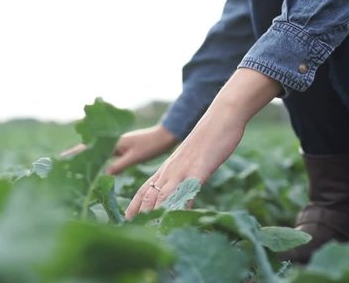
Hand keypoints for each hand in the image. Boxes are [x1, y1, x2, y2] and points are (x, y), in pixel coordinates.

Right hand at [61, 125, 177, 174]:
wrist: (165, 135)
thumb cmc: (151, 145)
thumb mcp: (134, 157)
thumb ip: (118, 165)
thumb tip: (101, 175)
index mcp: (112, 141)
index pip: (88, 147)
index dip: (73, 153)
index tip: (59, 159)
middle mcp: (111, 141)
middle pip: (88, 148)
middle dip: (74, 155)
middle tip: (60, 165)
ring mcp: (115, 143)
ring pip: (95, 151)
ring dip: (84, 157)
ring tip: (71, 167)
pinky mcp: (121, 147)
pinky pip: (103, 153)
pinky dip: (95, 158)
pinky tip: (93, 166)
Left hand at [125, 69, 280, 218]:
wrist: (222, 116)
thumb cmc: (208, 138)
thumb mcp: (191, 159)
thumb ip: (183, 176)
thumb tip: (181, 191)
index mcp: (167, 167)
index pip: (144, 190)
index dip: (134, 206)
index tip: (126, 221)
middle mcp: (170, 170)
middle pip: (149, 196)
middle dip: (141, 216)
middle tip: (134, 233)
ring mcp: (183, 169)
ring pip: (164, 196)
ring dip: (156, 215)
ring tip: (151, 232)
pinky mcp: (199, 169)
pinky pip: (188, 190)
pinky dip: (181, 206)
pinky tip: (178, 219)